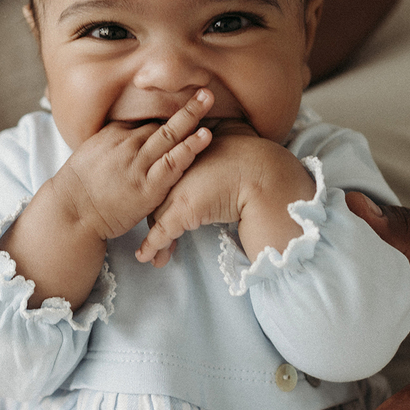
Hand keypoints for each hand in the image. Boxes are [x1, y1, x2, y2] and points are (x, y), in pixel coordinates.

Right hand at [49, 89, 214, 242]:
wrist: (71, 212)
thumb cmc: (79, 189)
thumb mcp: (92, 154)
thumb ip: (113, 143)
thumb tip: (127, 136)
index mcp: (115, 134)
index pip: (147, 119)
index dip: (169, 111)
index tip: (187, 101)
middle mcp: (127, 143)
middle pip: (161, 120)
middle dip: (185, 105)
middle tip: (204, 91)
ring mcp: (138, 164)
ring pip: (169, 135)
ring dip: (191, 116)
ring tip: (208, 99)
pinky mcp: (148, 186)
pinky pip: (172, 162)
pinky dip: (189, 147)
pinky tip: (205, 135)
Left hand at [137, 123, 314, 264]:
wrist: (264, 174)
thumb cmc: (255, 161)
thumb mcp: (232, 151)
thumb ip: (220, 154)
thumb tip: (227, 156)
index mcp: (187, 152)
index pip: (165, 177)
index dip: (161, 195)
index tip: (160, 208)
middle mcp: (177, 169)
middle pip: (157, 198)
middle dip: (154, 218)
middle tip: (157, 238)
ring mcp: (177, 189)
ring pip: (156, 217)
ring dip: (154, 238)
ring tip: (154, 257)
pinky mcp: (183, 210)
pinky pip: (162, 232)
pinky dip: (152, 246)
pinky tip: (145, 258)